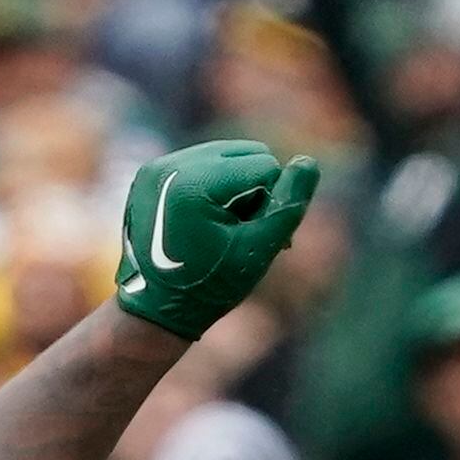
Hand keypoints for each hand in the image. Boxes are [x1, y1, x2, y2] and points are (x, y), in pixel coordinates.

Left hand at [113, 141, 320, 341]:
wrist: (153, 308)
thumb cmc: (209, 287)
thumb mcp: (257, 250)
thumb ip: (286, 206)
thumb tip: (309, 162)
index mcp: (194, 184)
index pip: (264, 165)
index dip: (269, 202)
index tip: (249, 236)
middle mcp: (170, 166)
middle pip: (245, 152)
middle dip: (254, 187)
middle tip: (240, 230)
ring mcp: (156, 167)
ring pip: (224, 154)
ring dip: (236, 185)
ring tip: (224, 226)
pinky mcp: (151, 172)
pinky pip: (200, 161)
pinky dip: (214, 184)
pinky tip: (206, 219)